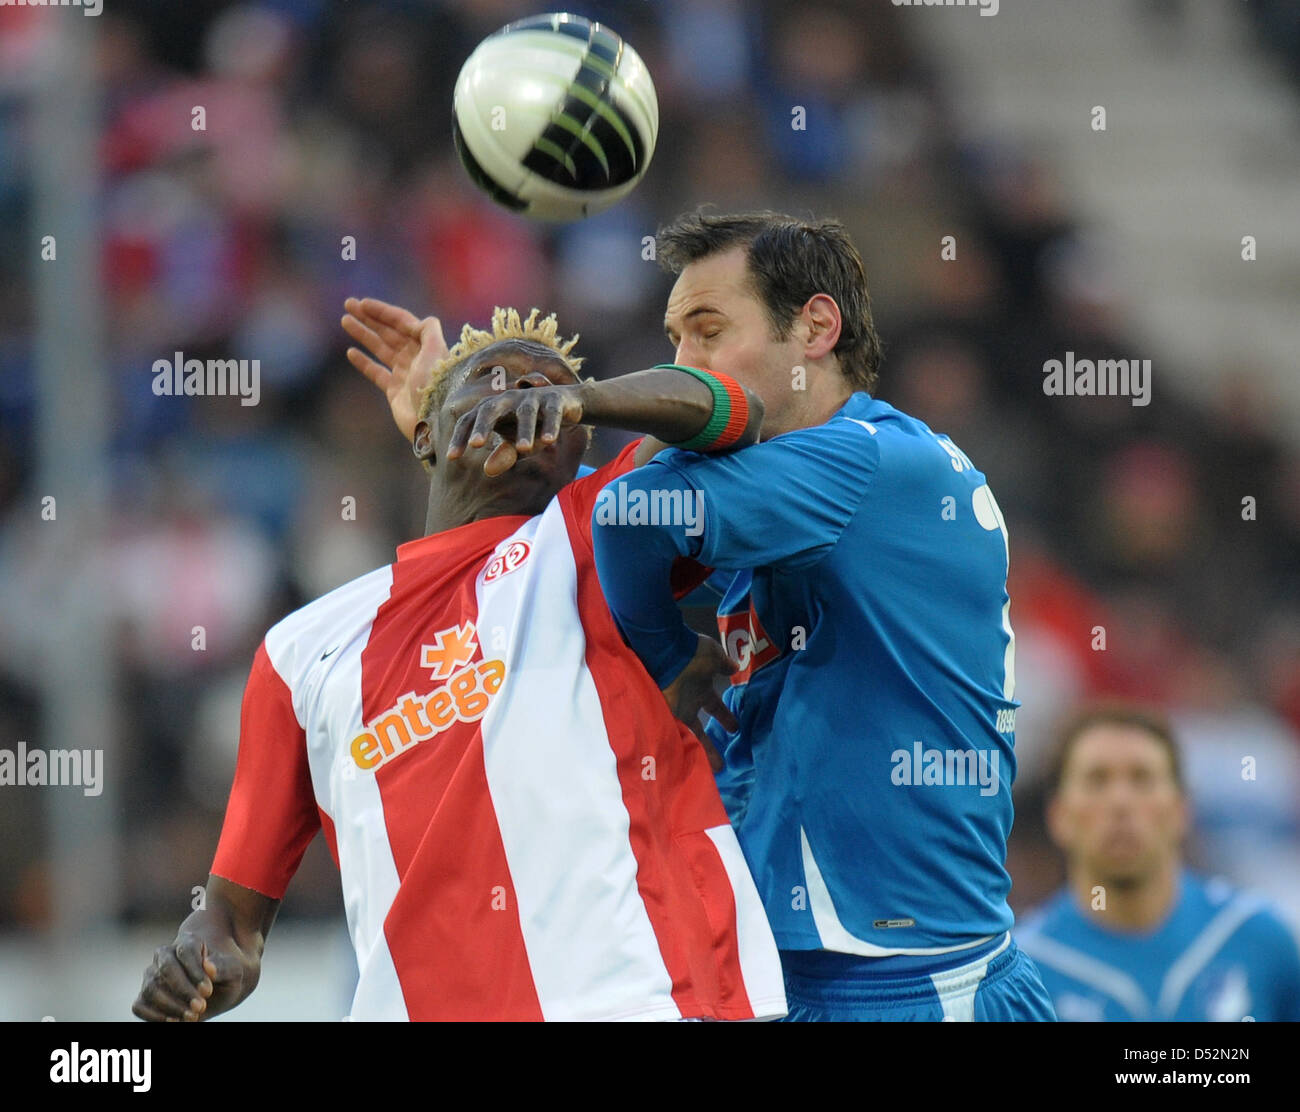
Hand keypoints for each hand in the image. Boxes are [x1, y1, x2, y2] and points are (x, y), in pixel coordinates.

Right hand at [131, 912, 258, 1021]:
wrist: (218, 992)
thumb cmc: (226, 977)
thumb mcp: (234, 971)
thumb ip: (225, 967)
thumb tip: (208, 966)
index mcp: (188, 942)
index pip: (186, 951)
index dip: (195, 972)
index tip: (208, 991)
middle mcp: (165, 955)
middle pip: (166, 968)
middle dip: (183, 990)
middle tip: (200, 1006)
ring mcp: (151, 975)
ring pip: (151, 987)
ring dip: (171, 1005)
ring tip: (193, 1016)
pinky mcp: (144, 996)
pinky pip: (140, 1005)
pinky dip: (155, 1016)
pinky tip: (175, 1021)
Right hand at [342, 297, 447, 442]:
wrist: (434, 420)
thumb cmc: (434, 383)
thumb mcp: (436, 350)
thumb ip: (429, 330)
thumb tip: (418, 321)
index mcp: (426, 345)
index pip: (402, 322)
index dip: (383, 312)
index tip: (363, 303)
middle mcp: (415, 357)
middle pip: (389, 332)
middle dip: (369, 317)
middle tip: (348, 304)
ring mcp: (404, 374)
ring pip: (381, 348)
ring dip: (363, 333)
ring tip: (345, 320)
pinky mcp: (394, 392)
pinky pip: (376, 373)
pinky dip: (364, 362)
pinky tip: (351, 352)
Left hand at [447, 381, 585, 476]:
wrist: (566, 406)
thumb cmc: (532, 425)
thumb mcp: (517, 443)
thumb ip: (504, 454)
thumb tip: (487, 471)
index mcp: (492, 408)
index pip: (470, 420)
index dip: (460, 437)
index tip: (451, 458)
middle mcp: (508, 399)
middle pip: (491, 408)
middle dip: (483, 425)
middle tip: (475, 445)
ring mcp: (532, 397)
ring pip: (526, 413)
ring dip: (525, 430)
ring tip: (524, 450)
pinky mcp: (555, 400)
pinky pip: (552, 412)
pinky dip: (551, 425)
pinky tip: (549, 441)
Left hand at [662, 634, 739, 771]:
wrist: (663, 651)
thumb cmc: (690, 652)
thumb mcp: (712, 655)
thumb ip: (723, 663)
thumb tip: (734, 668)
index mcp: (699, 689)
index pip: (715, 707)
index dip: (725, 717)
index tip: (736, 729)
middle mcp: (685, 703)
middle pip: (698, 731)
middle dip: (710, 747)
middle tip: (721, 766)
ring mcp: (672, 712)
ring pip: (685, 739)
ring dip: (695, 755)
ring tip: (705, 775)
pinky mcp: (661, 718)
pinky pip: (671, 740)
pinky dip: (676, 752)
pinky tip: (682, 770)